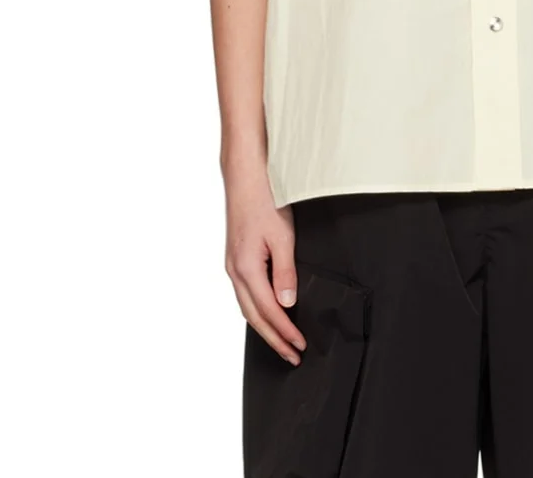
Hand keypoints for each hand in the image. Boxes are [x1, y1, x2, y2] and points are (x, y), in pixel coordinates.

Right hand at [224, 166, 307, 364]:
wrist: (245, 176)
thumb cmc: (265, 201)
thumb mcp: (282, 236)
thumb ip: (285, 272)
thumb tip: (287, 303)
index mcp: (246, 268)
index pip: (268, 311)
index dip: (285, 332)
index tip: (300, 347)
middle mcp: (235, 271)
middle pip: (253, 316)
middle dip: (274, 339)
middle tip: (292, 356)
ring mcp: (232, 265)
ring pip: (246, 307)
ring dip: (265, 327)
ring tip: (282, 342)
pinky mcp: (235, 258)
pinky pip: (244, 293)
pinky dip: (256, 310)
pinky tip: (266, 313)